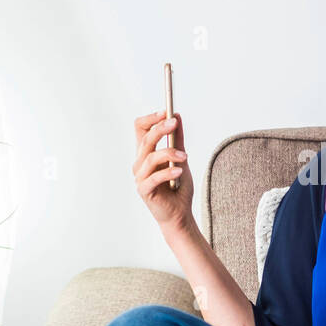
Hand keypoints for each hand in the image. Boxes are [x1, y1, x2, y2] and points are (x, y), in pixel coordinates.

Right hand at [133, 109, 192, 232]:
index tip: (166, 112)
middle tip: (175, 123)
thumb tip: (177, 116)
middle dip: (161, 129)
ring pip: (150, 156)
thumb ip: (178, 139)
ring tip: (185, 157)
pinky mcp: (144, 190)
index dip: (151, 118)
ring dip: (169, 153)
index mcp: (146, 153)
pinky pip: (154, 177)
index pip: (140, 128)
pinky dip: (168, 172)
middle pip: (145, 139)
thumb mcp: (181, 159)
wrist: (179, 214)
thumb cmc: (178, 187)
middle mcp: (140, 163)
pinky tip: (179, 172)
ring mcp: (140, 177)